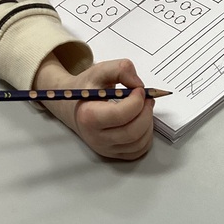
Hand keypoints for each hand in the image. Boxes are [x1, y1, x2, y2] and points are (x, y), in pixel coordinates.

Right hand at [33, 54, 153, 159]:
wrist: (75, 107)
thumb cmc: (88, 89)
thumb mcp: (100, 70)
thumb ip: (121, 69)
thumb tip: (139, 85)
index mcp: (89, 117)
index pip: (121, 115)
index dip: (137, 101)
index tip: (139, 90)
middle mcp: (96, 138)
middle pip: (133, 132)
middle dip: (146, 113)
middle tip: (148, 99)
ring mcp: (106, 149)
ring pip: (139, 143)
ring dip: (148, 123)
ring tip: (143, 108)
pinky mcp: (115, 154)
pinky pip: (139, 150)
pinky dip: (146, 135)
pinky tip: (141, 121)